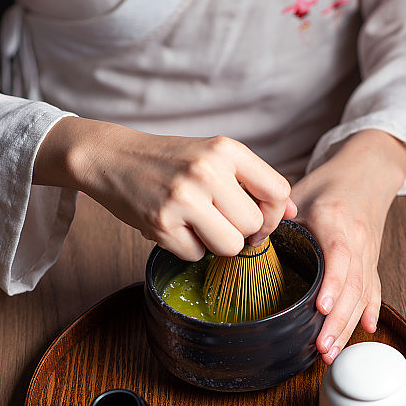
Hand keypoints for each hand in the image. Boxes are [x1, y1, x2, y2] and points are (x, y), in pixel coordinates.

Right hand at [33, 117, 296, 259]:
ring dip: (216, 243)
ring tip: (195, 222)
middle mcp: (207, 171)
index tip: (259, 219)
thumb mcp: (214, 156)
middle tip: (217, 218)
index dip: (275, 214)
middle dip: (241, 231)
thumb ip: (253, 181)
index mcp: (226, 149)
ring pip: (230, 246)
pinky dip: (187, 247)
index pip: (278, 192)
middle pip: (254, 226)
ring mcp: (182, 198)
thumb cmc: (169, 160)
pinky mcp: (160, 223)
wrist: (111, 157)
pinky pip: (196, 255)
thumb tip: (294, 212)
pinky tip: (172, 224)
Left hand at [291, 130, 405, 363]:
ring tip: (331, 352)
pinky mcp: (372, 261)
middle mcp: (358, 240)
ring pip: (363, 294)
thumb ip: (277, 218)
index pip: (339, 255)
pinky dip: (371, 311)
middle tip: (321, 347)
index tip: (321, 307)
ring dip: (348, 325)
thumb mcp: (300, 192)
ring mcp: (368, 253)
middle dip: (338, 320)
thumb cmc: (330, 183)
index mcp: (336, 221)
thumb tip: (247, 241)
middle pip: (353, 285)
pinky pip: (374, 289)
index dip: (332, 283)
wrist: (367, 172)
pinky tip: (367, 330)